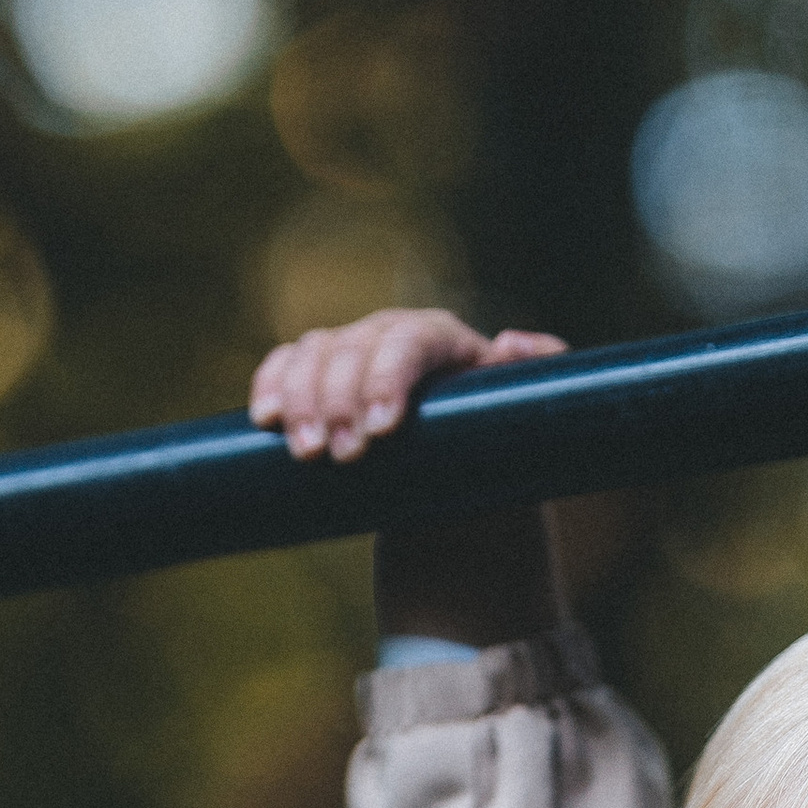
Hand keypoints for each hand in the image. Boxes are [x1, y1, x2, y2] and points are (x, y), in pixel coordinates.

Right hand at [248, 304, 563, 461]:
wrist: (454, 474)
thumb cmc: (492, 448)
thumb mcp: (523, 417)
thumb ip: (542, 374)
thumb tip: (511, 342)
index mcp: (443, 339)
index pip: (411, 342)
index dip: (390, 378)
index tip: (382, 430)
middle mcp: (391, 334)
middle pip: (354, 349)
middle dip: (341, 402)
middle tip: (341, 460)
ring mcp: (351, 349)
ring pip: (314, 354)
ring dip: (300, 400)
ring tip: (307, 455)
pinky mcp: (318, 372)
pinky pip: (285, 365)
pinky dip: (271, 386)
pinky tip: (265, 420)